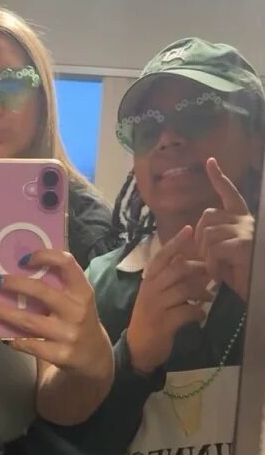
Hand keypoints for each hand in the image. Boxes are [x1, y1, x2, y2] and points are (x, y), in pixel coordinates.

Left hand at [0, 250, 111, 381]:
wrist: (93, 356)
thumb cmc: (77, 319)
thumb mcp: (76, 299)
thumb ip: (57, 284)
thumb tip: (19, 266)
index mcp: (82, 291)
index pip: (66, 264)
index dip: (44, 256)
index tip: (22, 259)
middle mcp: (77, 311)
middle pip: (41, 291)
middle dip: (13, 284)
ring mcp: (68, 334)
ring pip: (28, 321)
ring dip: (3, 312)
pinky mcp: (60, 355)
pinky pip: (29, 345)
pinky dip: (12, 339)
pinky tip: (1, 335)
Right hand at [127, 226, 211, 373]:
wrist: (138, 348)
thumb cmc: (149, 318)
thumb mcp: (156, 296)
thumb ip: (171, 281)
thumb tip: (196, 266)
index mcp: (147, 281)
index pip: (161, 257)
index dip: (175, 243)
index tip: (189, 230)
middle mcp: (149, 290)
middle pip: (177, 269)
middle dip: (198, 269)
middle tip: (211, 274)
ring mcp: (155, 306)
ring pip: (184, 289)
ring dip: (202, 293)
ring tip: (210, 297)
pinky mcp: (163, 323)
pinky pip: (187, 312)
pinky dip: (198, 312)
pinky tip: (201, 315)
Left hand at [195, 157, 253, 301]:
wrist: (260, 292)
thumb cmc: (242, 276)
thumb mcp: (224, 256)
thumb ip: (213, 242)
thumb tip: (196, 235)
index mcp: (242, 220)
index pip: (229, 194)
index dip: (219, 178)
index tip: (210, 162)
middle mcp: (246, 221)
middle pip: (207, 217)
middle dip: (198, 238)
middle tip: (206, 259)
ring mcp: (246, 231)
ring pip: (208, 233)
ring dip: (205, 255)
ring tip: (215, 270)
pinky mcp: (244, 244)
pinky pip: (214, 249)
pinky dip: (211, 265)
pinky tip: (218, 275)